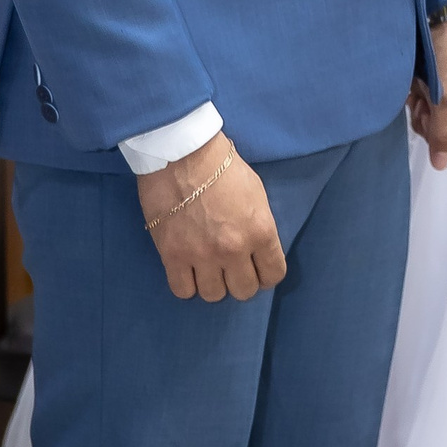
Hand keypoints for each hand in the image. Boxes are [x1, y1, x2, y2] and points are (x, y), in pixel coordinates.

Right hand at [138, 134, 285, 302]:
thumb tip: (256, 248)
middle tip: (231, 265)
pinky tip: (187, 268)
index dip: (266, 273)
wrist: (182, 151)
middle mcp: (234, 249)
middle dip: (240, 279)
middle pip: (244, 291)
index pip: (273, 275)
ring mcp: (202, 255)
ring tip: (207, 266)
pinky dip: (186, 283)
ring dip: (213, 282)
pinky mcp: (172, 256)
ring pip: (214, 295)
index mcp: (260, 231)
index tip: (257, 267)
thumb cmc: (222, 165)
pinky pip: (183, 290)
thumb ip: (259, 225)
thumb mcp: (256, 193)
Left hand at [410, 10, 446, 168]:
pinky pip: (426, 92)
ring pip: (430, 110)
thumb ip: (443, 132)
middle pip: (441, 128)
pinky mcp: (440, 73)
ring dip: (420, 99)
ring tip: (418, 79)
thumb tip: (442, 167)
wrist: (446, 13)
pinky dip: (417, 86)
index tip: (427, 115)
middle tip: (422, 95)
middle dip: (427, 115)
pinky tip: (414, 74)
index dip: (438, 137)